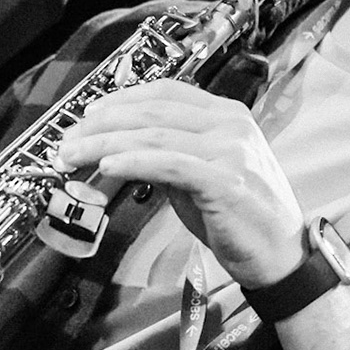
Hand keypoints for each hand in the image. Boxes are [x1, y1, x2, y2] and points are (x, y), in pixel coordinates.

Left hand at [54, 80, 307, 286]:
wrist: (282, 256)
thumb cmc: (242, 218)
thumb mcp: (202, 176)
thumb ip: (169, 156)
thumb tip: (119, 149)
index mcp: (227, 115)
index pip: (165, 92)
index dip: (120, 100)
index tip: (87, 115)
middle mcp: (230, 125)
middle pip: (151, 111)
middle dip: (101, 123)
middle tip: (67, 139)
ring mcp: (230, 150)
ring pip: (152, 136)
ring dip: (104, 144)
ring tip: (74, 155)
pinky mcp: (224, 181)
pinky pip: (167, 164)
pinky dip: (131, 162)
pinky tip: (106, 166)